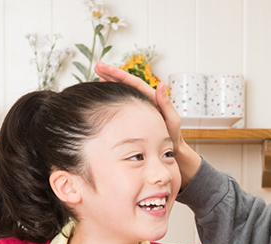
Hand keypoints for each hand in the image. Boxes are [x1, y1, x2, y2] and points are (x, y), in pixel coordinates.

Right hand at [94, 62, 201, 187]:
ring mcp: (140, 107)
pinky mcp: (136, 115)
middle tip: (97, 66)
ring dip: (111, 82)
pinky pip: (123, 102)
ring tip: (98, 75)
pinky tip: (104, 93)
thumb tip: (161, 84)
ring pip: (123, 90)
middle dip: (112, 74)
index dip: (119, 75)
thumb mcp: (172, 121)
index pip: (134, 83)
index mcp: (153, 99)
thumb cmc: (173, 138)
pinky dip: (114, 96)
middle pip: (127, 83)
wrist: (172, 151)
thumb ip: (167, 104)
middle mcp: (145, 100)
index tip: (105, 69)